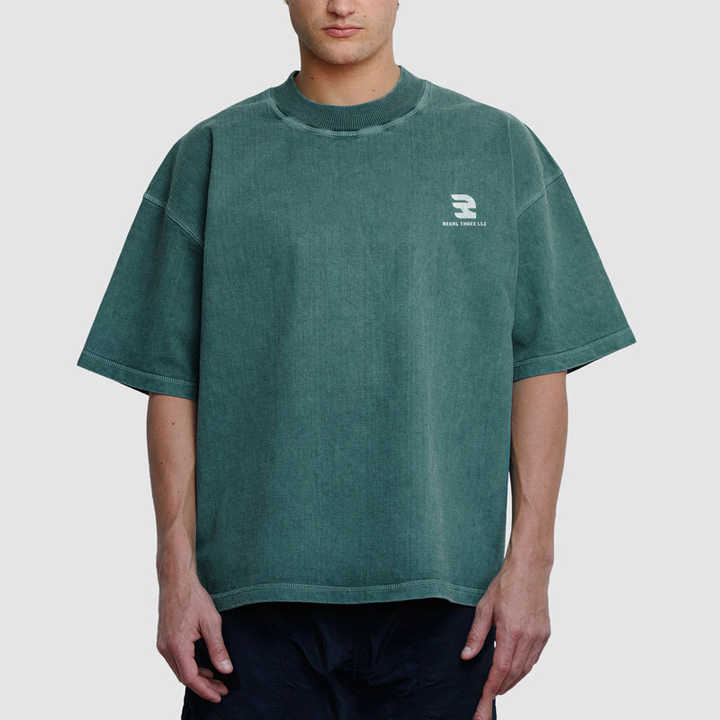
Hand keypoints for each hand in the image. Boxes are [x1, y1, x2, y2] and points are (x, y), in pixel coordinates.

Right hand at [156, 573, 232, 702]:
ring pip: (180, 670)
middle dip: (204, 685)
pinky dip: (190, 667)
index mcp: (177, 645)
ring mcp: (162, 644)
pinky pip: (176, 660)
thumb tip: (226, 670)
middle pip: (184, 677)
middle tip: (222, 690)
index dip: (206, 690)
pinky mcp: (164, 639)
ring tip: (216, 680)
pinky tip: (203, 666)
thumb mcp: (211, 622)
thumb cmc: (194, 598)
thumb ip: (218, 648)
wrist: (177, 581)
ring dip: (197, 677)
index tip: (219, 696)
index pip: (191, 677)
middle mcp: (166, 648)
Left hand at [460, 558, 551, 719]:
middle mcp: (528, 637)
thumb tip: (467, 656)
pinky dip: (523, 669)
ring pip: (526, 668)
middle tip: (488, 698)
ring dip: (512, 680)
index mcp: (511, 630)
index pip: (501, 668)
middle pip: (514, 673)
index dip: (492, 686)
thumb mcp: (484, 607)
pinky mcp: (545, 633)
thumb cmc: (506, 584)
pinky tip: (513, 670)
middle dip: (501, 688)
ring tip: (498, 688)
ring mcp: (539, 636)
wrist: (530, 569)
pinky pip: (534, 659)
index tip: (484, 698)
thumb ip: (476, 635)